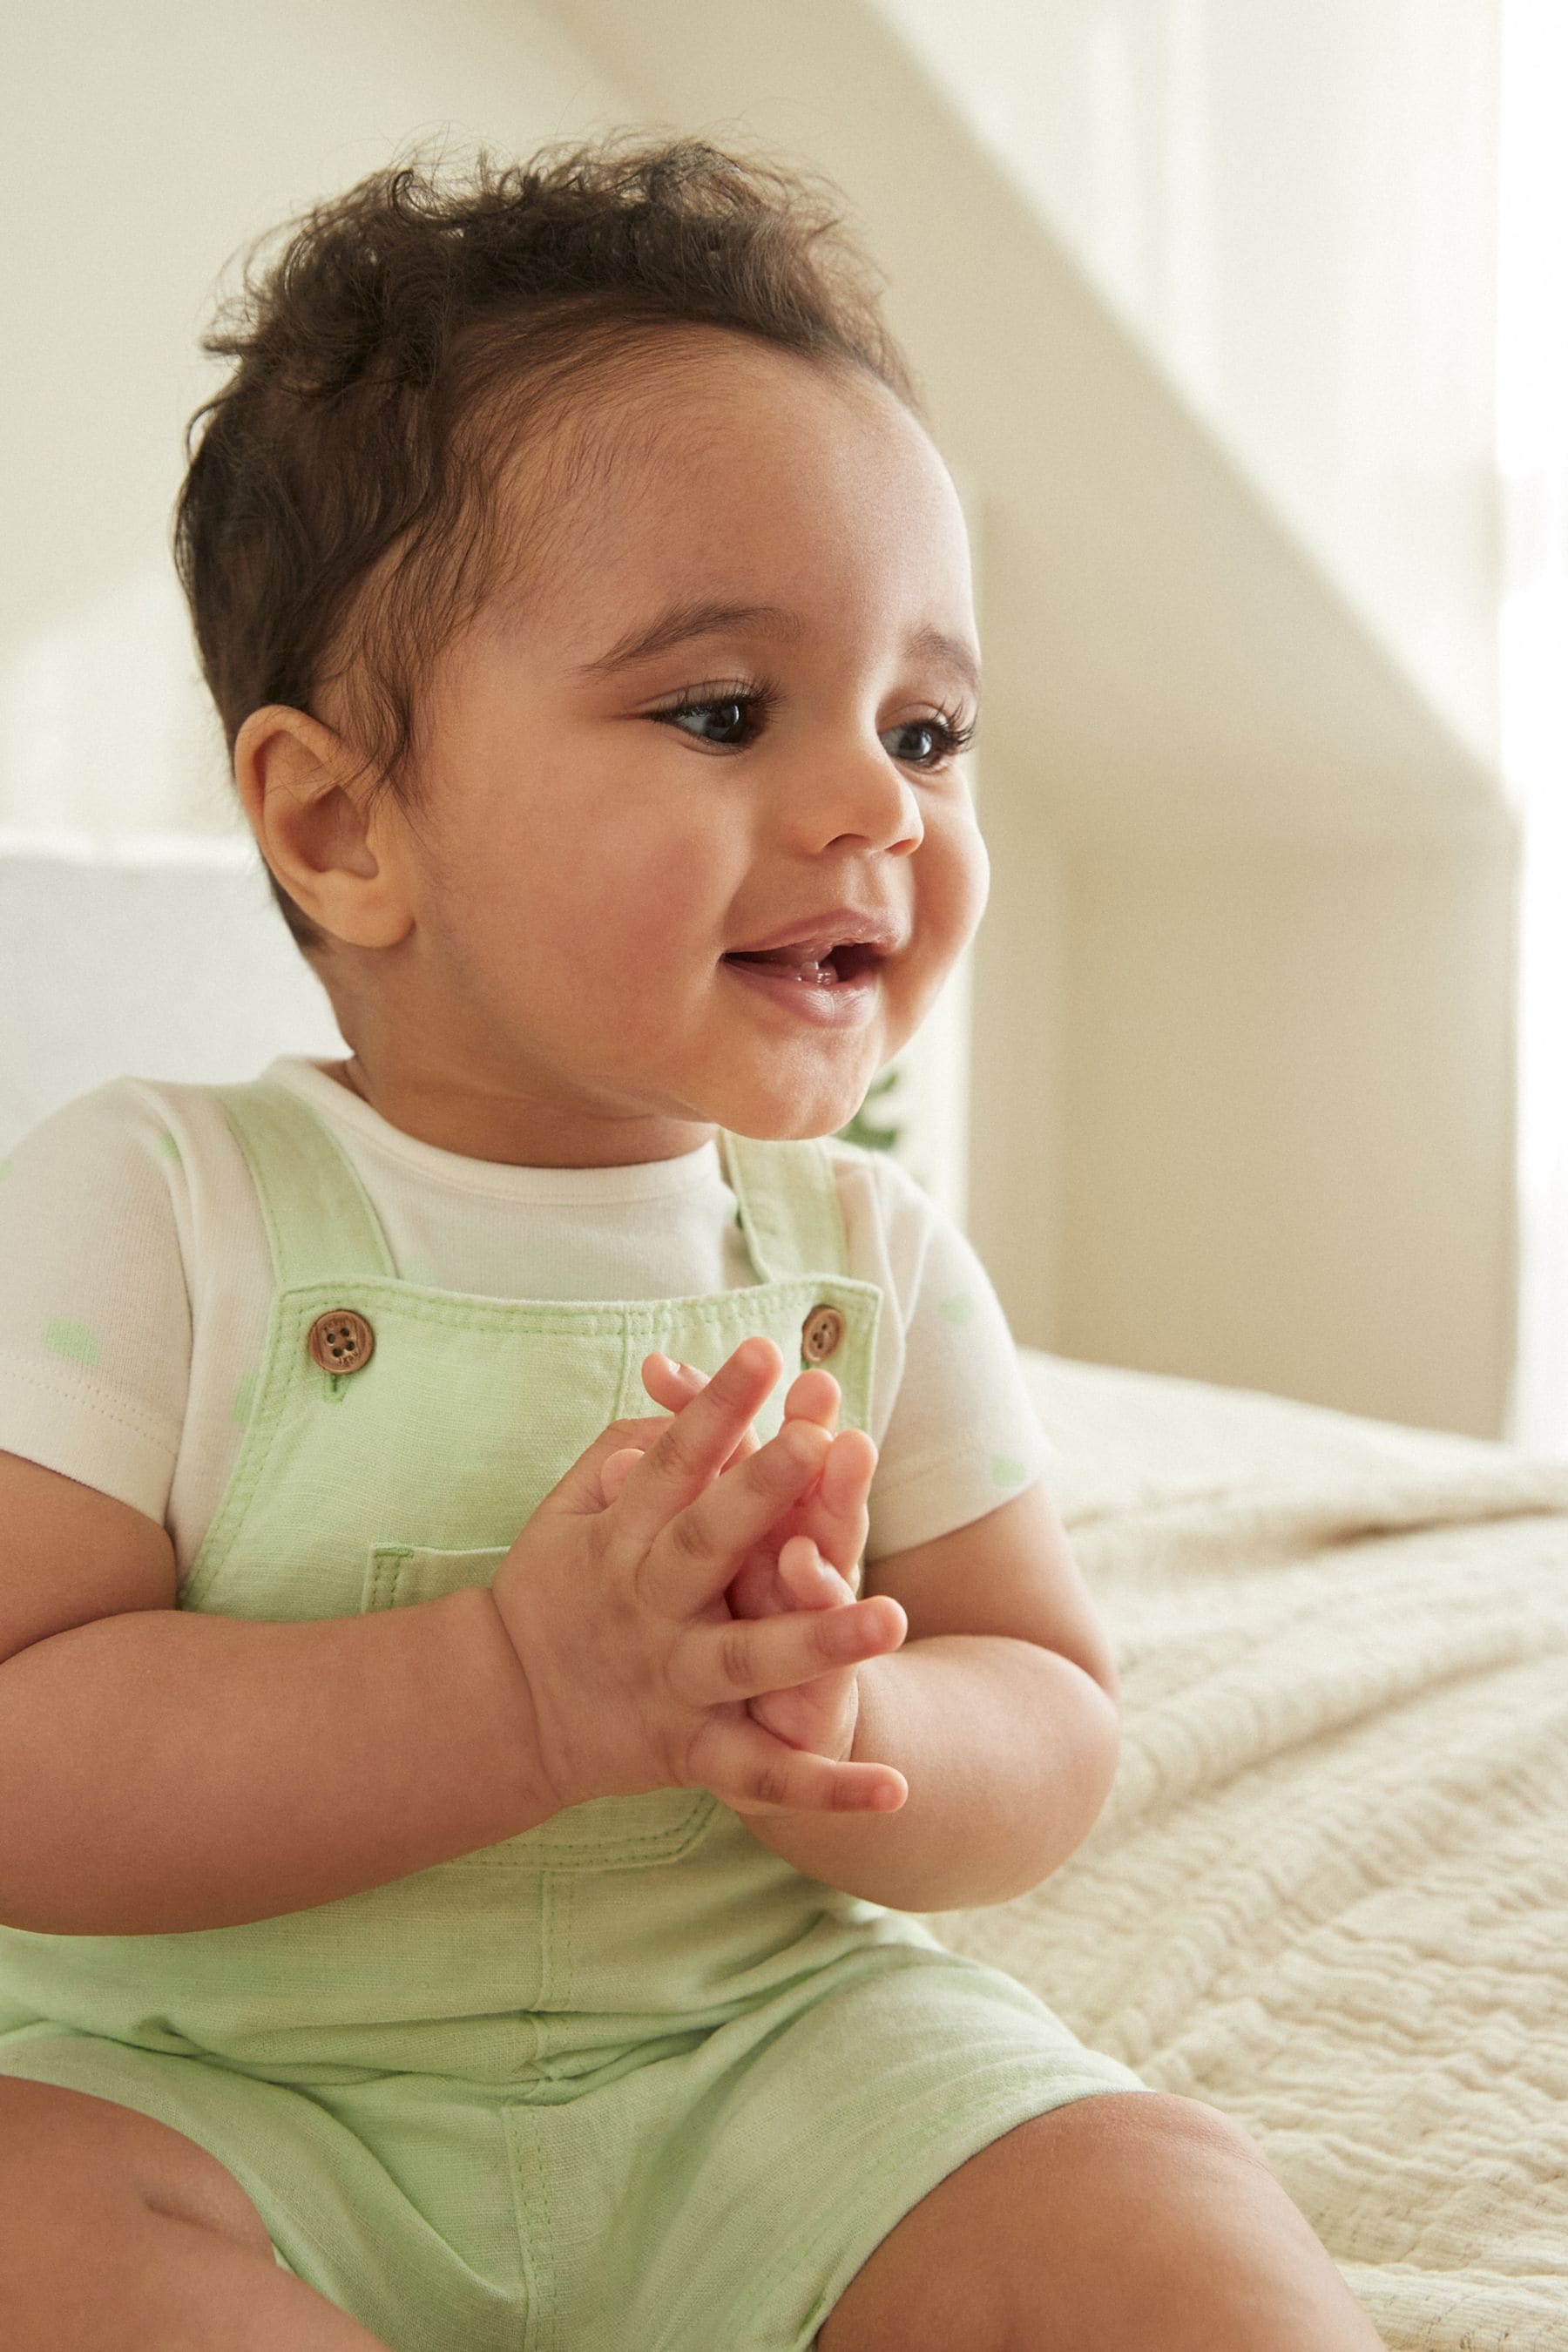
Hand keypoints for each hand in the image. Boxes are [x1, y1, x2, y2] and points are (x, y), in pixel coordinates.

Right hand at [489, 1337, 908, 1819]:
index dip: (717, 1404)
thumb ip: (627, 1453)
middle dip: (762, 1492)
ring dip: (819, 1641)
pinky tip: (897, 1786)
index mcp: (620, 1539)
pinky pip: (763, 1777)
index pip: (673, 1460)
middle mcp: (646, 1607)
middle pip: (706, 1544)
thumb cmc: (558, 1587)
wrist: (504, 1711)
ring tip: (892, 1616)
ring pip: (747, 1660)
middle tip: (823, 1440)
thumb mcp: (569, 1510)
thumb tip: (685, 1403)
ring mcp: (671, 1683)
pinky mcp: (692, 1754)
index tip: (766, 1348)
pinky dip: (826, 1788)